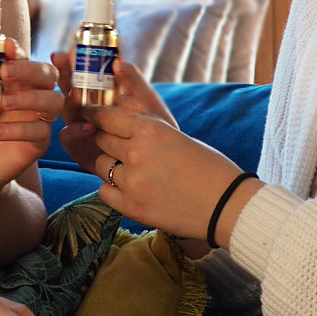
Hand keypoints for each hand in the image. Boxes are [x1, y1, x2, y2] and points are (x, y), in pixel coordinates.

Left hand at [0, 38, 62, 195]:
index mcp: (13, 81)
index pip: (22, 58)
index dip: (16, 51)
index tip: (5, 46)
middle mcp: (30, 95)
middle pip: (48, 74)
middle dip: (30, 69)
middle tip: (6, 72)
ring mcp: (37, 118)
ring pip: (54, 101)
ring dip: (30, 98)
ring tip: (3, 103)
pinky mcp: (38, 143)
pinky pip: (40, 132)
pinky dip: (18, 129)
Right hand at [49, 54, 177, 173]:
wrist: (160, 161)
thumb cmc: (154, 129)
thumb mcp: (147, 101)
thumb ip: (134, 81)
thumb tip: (118, 61)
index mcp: (101, 96)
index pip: (83, 74)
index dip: (74, 61)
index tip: (69, 50)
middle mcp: (86, 110)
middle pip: (68, 89)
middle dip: (64, 74)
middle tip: (61, 62)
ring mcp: (80, 129)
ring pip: (65, 111)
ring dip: (69, 101)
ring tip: (77, 94)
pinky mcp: (79, 150)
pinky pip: (68, 138)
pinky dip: (74, 131)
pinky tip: (87, 126)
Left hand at [85, 104, 250, 240]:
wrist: (226, 205)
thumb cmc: (208, 166)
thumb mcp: (175, 134)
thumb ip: (145, 124)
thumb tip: (118, 108)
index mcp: (150, 130)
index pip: (106, 116)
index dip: (95, 115)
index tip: (90, 115)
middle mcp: (136, 153)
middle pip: (102, 140)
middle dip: (108, 140)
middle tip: (119, 146)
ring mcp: (131, 182)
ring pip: (101, 165)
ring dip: (111, 165)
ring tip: (132, 170)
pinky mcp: (131, 206)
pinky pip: (104, 191)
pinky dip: (112, 188)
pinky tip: (130, 187)